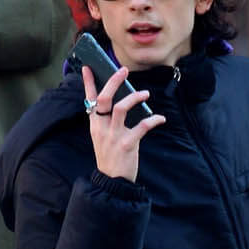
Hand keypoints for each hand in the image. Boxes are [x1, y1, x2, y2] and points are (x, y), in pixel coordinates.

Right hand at [83, 65, 164, 181]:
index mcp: (95, 125)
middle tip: (124, 70)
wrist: (112, 182)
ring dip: (134, 97)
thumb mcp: (102, 138)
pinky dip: (153, 120)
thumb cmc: (110, 157)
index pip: (89, 99)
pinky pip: (142, 127)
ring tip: (145, 94)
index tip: (88, 67)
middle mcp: (102, 128)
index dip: (88, 82)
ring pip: (121, 108)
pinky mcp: (127, 145)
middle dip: (114, 82)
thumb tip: (119, 102)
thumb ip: (106, 121)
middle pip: (104, 99)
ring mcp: (113, 136)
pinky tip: (160, 119)